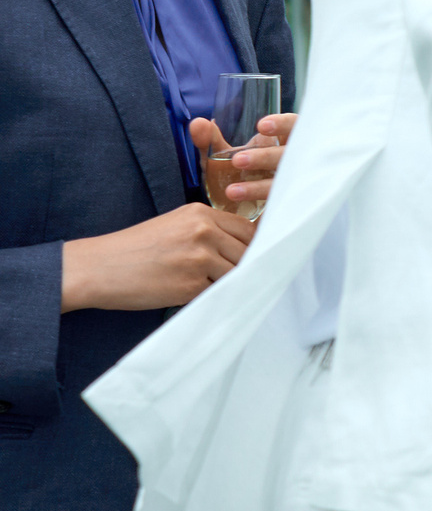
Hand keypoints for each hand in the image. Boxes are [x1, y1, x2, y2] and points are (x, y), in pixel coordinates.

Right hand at [60, 203, 254, 311]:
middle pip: (249, 252)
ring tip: (212, 286)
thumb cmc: (134, 249)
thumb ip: (208, 230)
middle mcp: (204, 232)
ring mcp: (199, 259)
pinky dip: (211, 296)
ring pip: (236, 274)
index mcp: (201, 213)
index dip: (255, 246)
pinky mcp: (191, 285)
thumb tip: (244, 247)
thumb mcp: (174, 225)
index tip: (255, 257)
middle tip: (240, 277)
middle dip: (247, 266)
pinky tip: (196, 295)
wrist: (97, 268)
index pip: (249, 230)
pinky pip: (216, 293)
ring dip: (229, 283)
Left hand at [187, 112, 296, 208]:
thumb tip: (198, 123)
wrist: (238, 212)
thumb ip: (209, 141)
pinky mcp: (287, 206)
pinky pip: (282, 207)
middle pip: (292, 155)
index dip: (283, 124)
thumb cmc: (238, 177)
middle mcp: (291, 161)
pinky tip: (245, 209)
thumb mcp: (220, 158)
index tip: (262, 126)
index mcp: (280, 142)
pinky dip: (263, 207)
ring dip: (260, 186)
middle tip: (238, 160)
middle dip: (266, 156)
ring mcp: (292, 184)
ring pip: (287, 183)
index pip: (294, 126)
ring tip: (232, 191)